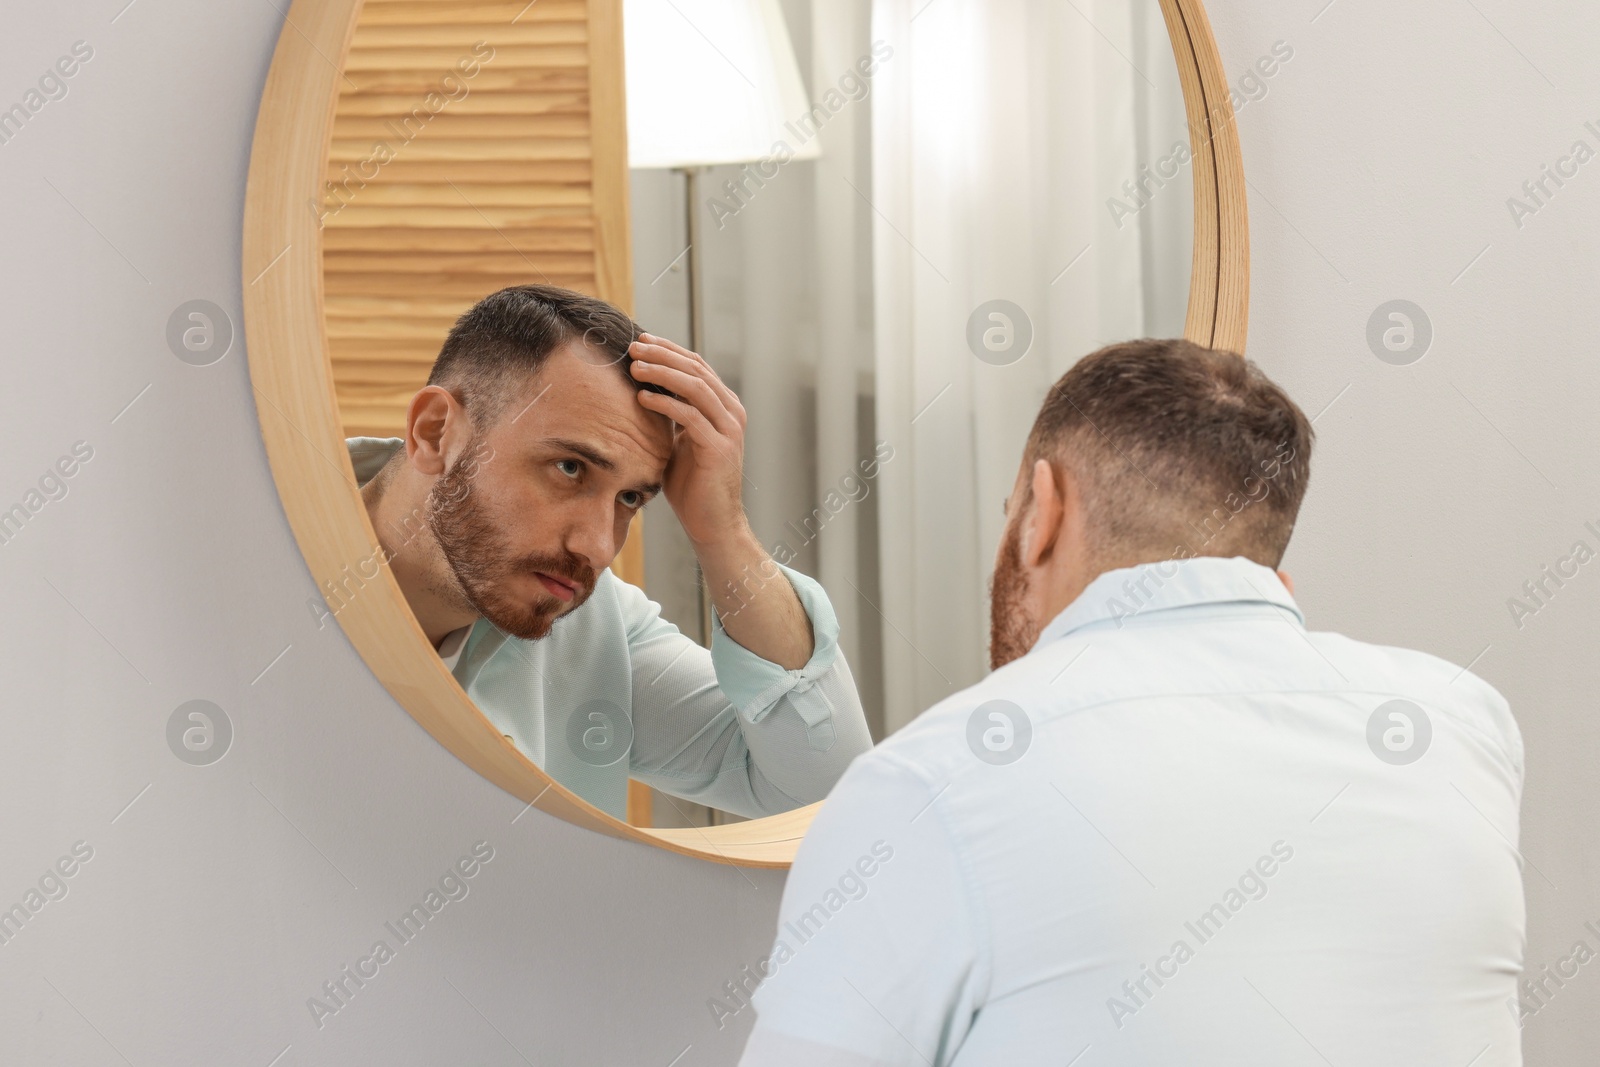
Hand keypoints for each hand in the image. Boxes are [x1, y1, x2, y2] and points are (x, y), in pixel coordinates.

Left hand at [628, 333, 749, 547]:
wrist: (712, 522)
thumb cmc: (692, 484)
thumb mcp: (680, 441)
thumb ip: (673, 415)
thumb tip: (644, 390)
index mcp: (724, 406)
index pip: (697, 366)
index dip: (669, 350)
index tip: (641, 341)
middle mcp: (731, 412)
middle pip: (696, 369)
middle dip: (663, 354)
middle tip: (633, 347)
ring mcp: (729, 429)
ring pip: (695, 387)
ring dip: (662, 373)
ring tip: (635, 367)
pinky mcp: (719, 448)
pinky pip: (690, 416)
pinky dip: (665, 404)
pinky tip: (642, 398)